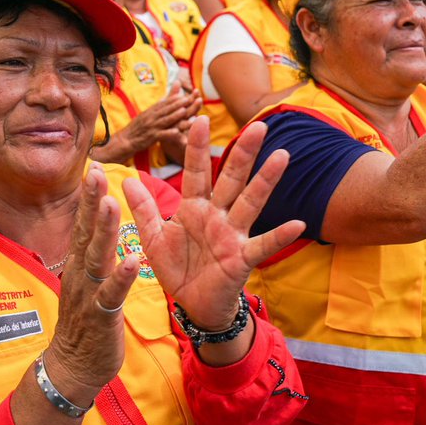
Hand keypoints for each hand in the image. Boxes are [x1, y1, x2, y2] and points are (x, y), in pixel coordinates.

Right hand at [46, 163, 140, 403]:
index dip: (88, 196)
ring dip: (104, 231)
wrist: (74, 368)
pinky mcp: (100, 317)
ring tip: (112, 204)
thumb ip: (92, 255)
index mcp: (79, 265)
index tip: (93, 166)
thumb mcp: (87, 282)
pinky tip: (131, 260)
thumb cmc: (85, 322)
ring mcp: (88, 295)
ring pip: (96, 258)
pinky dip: (120, 277)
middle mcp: (79, 275)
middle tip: (96, 171)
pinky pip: (111, 295)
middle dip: (92, 202)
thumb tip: (96, 225)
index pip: (83, 225)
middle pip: (86, 232)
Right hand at [121, 87, 200, 151]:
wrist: (125, 140)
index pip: (163, 103)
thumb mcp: (145, 116)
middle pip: (166, 109)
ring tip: (184, 111)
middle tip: (188, 99)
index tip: (183, 95)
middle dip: (178, 104)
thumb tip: (164, 100)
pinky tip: (177, 132)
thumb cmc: (136, 128)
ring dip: (175, 115)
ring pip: (165, 120)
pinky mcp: (151, 137)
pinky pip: (162, 135)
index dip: (173, 99)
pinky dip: (169, 133)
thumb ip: (155, 109)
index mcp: (150, 112)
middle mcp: (151, 117)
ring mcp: (151, 127)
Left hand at [122, 116, 304, 329]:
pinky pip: (264, 245)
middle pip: (232, 178)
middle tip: (258, 125)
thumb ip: (144, 209)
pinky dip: (280, 235)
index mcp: (195, 207)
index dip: (197, 148)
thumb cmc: (178, 268)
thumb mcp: (154, 238)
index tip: (199, 119)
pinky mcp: (243, 258)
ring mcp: (233, 235)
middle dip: (243, 152)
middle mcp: (217, 215)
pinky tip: (297, 224)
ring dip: (266, 180)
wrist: (194, 304)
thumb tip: (127, 180)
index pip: (197, 172)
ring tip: (282, 155)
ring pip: (251, 203)